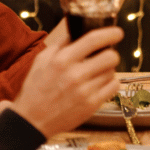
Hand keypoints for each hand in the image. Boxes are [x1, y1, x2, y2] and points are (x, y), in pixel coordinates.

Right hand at [9, 20, 122, 135]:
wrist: (32, 120)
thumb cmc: (36, 88)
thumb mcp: (41, 60)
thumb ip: (61, 44)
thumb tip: (77, 29)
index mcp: (62, 60)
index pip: (93, 40)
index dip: (110, 33)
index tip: (117, 32)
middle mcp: (75, 75)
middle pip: (111, 56)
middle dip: (110, 54)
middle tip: (105, 56)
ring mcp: (85, 91)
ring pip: (112, 72)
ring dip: (107, 70)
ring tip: (96, 73)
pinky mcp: (91, 105)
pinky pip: (114, 87)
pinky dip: (110, 83)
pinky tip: (100, 84)